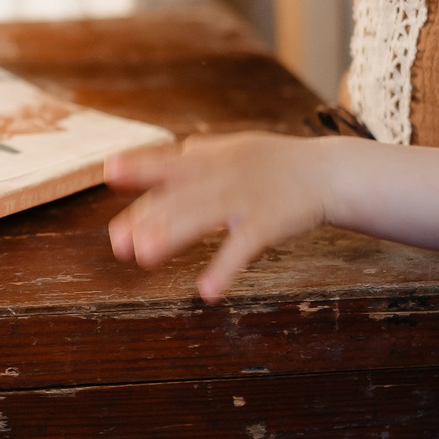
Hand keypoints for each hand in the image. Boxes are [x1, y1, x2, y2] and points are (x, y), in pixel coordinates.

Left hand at [104, 132, 329, 301]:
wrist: (328, 172)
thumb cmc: (275, 163)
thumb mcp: (234, 148)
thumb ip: (196, 156)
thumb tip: (154, 161)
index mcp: (210, 159)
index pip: (168, 164)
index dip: (139, 167)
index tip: (109, 170)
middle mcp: (221, 176)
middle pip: (178, 196)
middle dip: (146, 218)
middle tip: (118, 242)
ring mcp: (244, 198)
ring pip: (202, 216)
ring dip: (172, 236)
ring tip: (144, 257)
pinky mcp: (267, 223)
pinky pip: (242, 248)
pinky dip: (224, 269)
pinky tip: (207, 290)